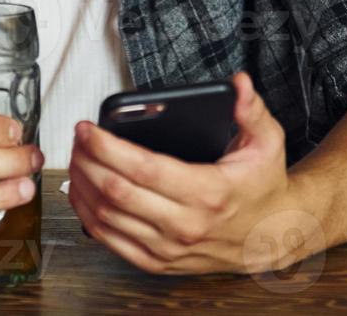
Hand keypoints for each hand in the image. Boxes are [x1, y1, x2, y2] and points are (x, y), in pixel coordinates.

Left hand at [67, 71, 315, 273]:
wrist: (270, 236)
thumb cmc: (262, 188)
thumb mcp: (267, 143)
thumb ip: (252, 110)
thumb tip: (240, 84)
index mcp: (207, 192)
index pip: (143, 168)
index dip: (107, 147)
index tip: (88, 129)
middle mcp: (185, 224)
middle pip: (117, 192)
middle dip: (87, 161)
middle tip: (76, 140)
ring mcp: (168, 247)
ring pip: (107, 218)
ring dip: (82, 187)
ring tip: (75, 160)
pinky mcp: (158, 262)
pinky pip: (111, 241)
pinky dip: (88, 217)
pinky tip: (82, 194)